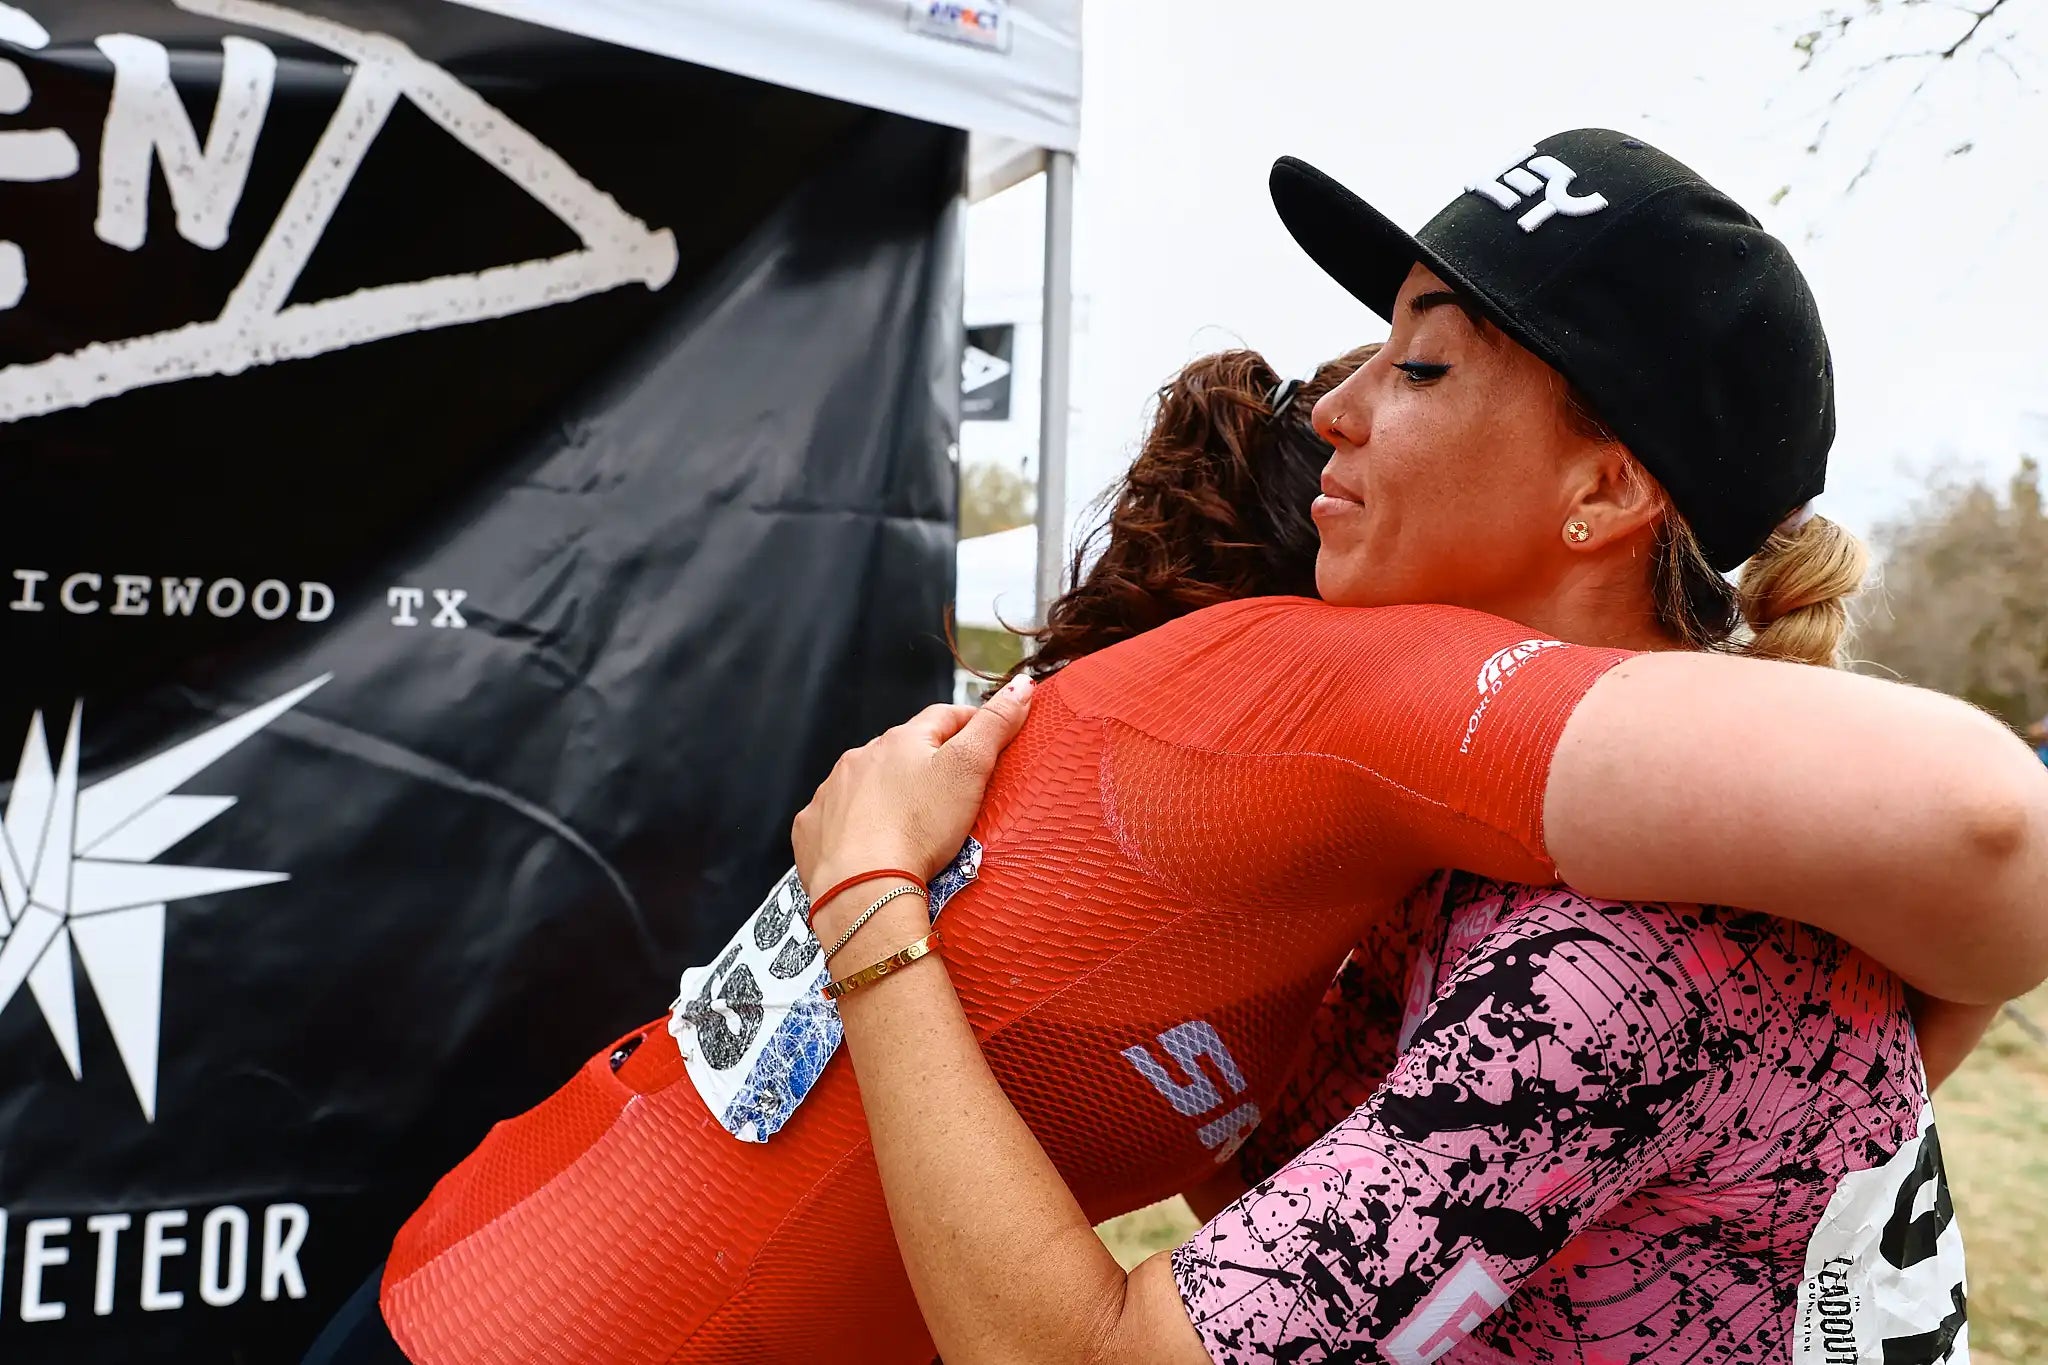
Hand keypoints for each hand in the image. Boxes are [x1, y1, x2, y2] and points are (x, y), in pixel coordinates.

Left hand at [793, 676, 1033, 902]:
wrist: (862, 885)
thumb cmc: (919, 826)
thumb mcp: (969, 770)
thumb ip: (995, 725)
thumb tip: (1021, 685)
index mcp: (900, 740)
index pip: (943, 717)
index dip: (969, 723)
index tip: (988, 738)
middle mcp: (860, 758)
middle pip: (901, 750)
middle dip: (924, 762)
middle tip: (950, 789)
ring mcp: (831, 793)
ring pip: (866, 783)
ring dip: (886, 792)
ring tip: (908, 822)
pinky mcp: (813, 828)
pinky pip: (835, 818)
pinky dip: (853, 824)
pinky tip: (868, 843)